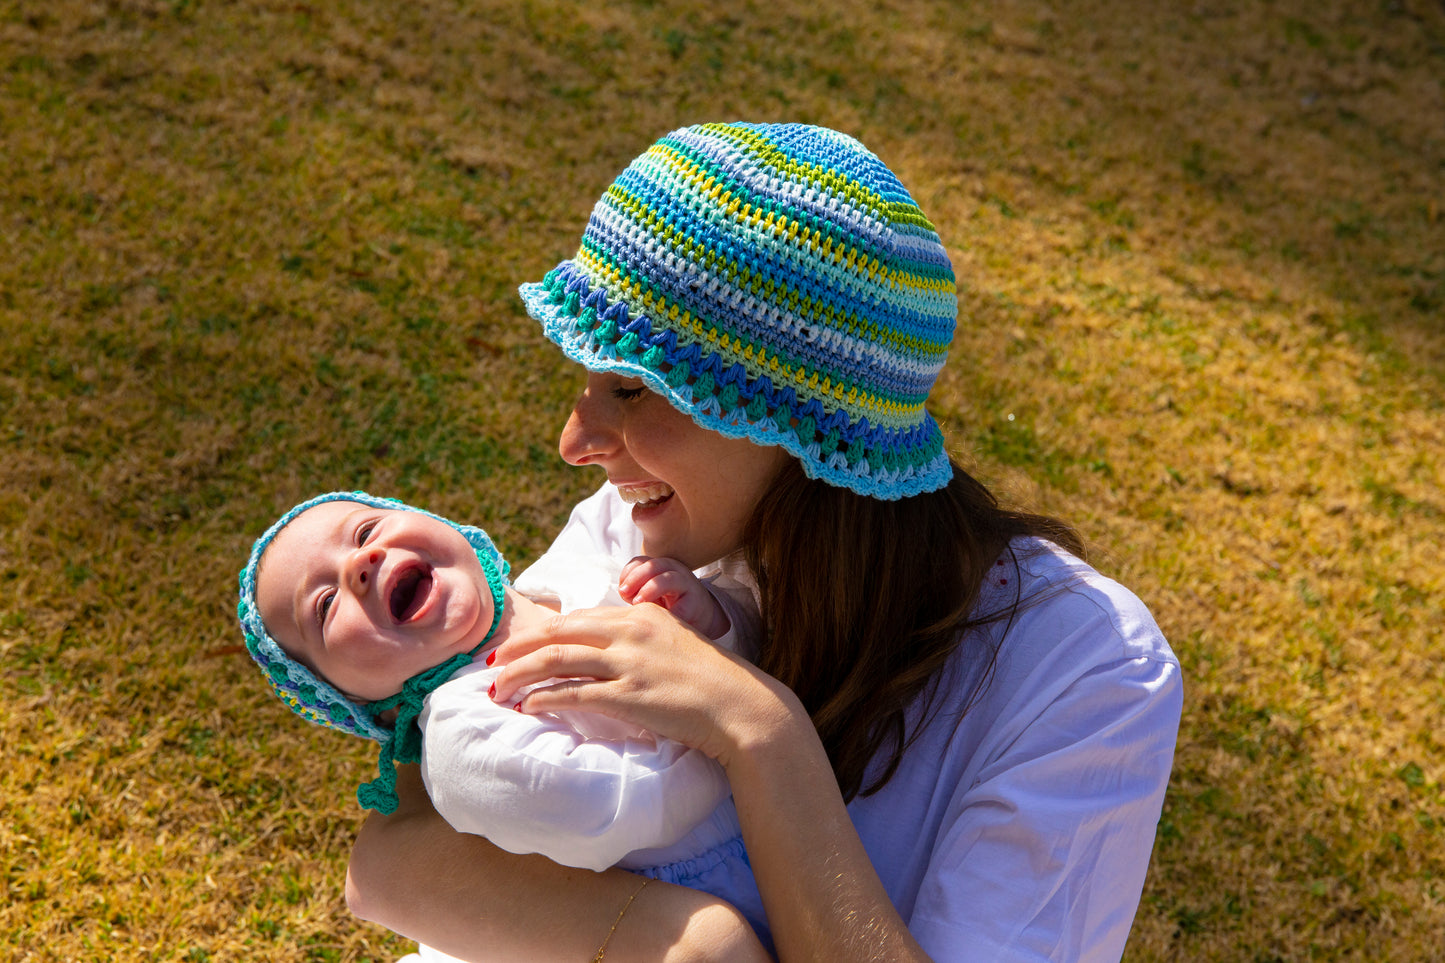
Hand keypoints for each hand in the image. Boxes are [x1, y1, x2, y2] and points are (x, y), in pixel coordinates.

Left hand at [488, 602, 797, 769]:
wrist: (741, 706)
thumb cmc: (712, 681)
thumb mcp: (675, 643)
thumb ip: (642, 639)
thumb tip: (610, 650)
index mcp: (641, 615)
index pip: (578, 617)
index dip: (542, 631)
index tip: (519, 646)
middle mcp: (631, 631)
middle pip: (558, 632)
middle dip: (518, 647)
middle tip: (490, 663)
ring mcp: (629, 662)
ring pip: (557, 660)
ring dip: (520, 674)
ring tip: (497, 689)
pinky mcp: (630, 695)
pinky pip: (575, 693)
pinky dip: (545, 698)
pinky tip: (528, 707)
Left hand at [618, 555, 731, 640]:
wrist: (701, 618)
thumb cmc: (670, 606)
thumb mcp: (649, 595)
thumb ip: (634, 591)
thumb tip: (620, 594)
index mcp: (659, 566)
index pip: (639, 562)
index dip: (627, 574)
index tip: (622, 590)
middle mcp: (673, 570)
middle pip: (651, 565)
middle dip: (634, 578)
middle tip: (624, 594)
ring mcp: (686, 584)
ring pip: (667, 578)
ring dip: (649, 589)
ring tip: (639, 603)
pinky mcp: (696, 602)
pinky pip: (681, 604)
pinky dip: (667, 611)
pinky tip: (660, 618)